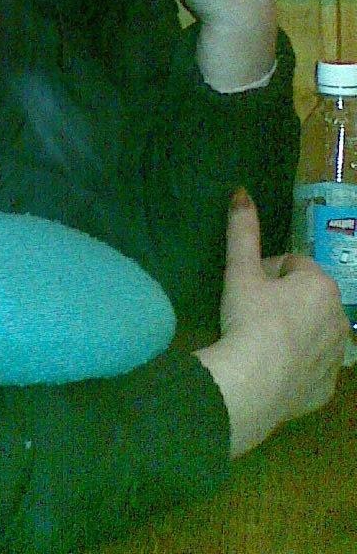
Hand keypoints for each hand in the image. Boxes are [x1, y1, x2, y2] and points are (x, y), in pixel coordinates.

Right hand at [195, 190, 348, 457]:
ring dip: (291, 330)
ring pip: (311, 331)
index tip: (247, 289)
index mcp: (321, 285)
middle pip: (304, 297)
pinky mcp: (328, 388)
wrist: (252, 385)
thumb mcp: (240, 271)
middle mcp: (340, 318)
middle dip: (281, 300)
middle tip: (250, 312)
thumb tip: (241, 191)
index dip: (265, 272)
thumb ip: (243, 230)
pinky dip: (295, 364)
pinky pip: (311, 365)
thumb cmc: (249, 320)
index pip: (291, 264)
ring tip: (258, 340)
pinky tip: (271, 367)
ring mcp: (337, 356)